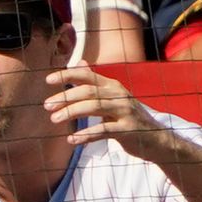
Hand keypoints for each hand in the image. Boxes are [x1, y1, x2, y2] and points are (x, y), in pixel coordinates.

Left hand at [44, 66, 172, 156]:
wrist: (155, 137)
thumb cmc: (126, 117)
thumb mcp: (111, 97)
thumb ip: (94, 83)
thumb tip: (80, 62)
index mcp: (113, 86)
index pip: (88, 76)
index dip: (68, 75)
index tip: (48, 80)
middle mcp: (120, 95)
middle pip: (89, 91)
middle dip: (66, 97)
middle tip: (47, 106)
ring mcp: (125, 111)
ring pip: (95, 107)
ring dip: (72, 112)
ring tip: (54, 119)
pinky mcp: (128, 129)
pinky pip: (104, 130)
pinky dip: (86, 135)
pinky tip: (71, 140)